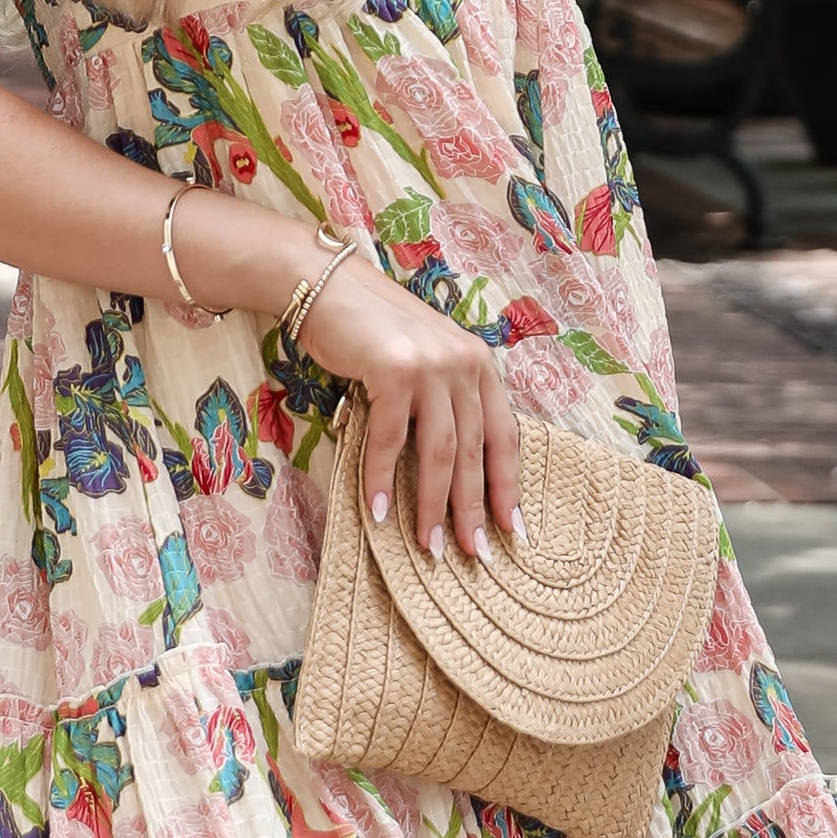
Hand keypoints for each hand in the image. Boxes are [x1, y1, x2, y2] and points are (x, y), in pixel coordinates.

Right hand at [295, 258, 521, 562]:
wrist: (325, 284)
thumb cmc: (371, 328)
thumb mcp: (423, 359)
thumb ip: (443, 399)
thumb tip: (448, 468)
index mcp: (479, 364)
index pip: (505, 435)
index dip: (508, 486)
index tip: (511, 530)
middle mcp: (464, 363)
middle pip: (475, 452)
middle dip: (473, 509)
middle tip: (473, 553)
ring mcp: (431, 366)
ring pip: (439, 453)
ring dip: (432, 506)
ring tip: (429, 546)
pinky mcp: (394, 370)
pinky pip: (390, 440)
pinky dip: (382, 479)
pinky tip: (378, 511)